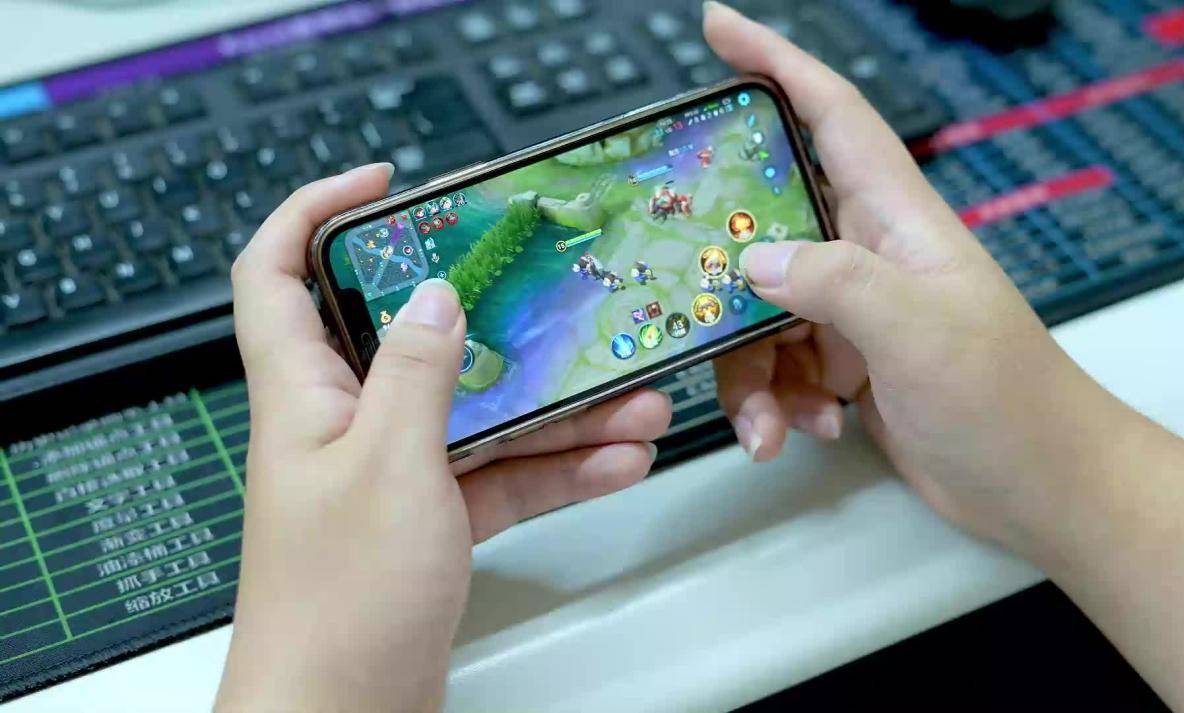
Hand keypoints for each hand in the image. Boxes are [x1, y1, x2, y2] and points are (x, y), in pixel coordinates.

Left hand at [214, 164, 670, 712]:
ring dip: (553, 406)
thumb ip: (417, 374)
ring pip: (477, 413)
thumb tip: (431, 296)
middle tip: (547, 289)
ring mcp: (392, 474)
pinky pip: (501, 476)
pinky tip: (616, 461)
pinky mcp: (431, 522)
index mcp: (304, 394)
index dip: (317, 212)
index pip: (276, 273)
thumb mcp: (388, 467)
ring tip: (628, 397)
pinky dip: (556, 468)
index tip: (388, 183)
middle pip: (414, 339)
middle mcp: (346, 423)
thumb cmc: (336, 603)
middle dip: (490, 316)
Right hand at [704, 3, 1122, 548]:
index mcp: (896, 220)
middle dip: (724, 265)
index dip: (776, 62)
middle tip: (681, 288)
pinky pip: (777, 367)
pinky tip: (804, 433)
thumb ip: (835, 283)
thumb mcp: (920, 332)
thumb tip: (752, 261)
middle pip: (766, 227)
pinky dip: (776, 404)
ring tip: (769, 423)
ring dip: (751, 372)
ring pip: (761, 313)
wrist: (1042, 489)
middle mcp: (867, 255)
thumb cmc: (1006, 400)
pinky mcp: (845, 367)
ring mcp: (853, 314)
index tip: (717, 26)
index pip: (832, 116)